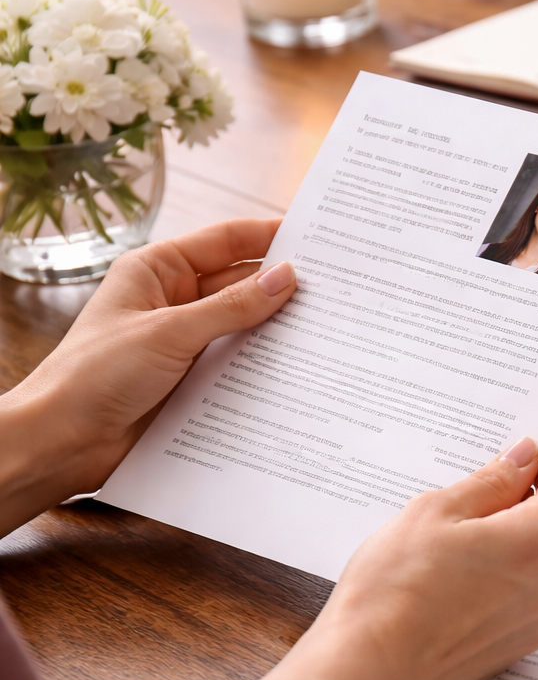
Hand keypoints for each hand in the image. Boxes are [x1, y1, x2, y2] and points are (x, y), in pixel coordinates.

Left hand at [0, 219, 296, 531]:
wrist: (62, 442)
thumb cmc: (94, 376)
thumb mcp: (168, 333)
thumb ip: (231, 306)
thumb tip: (285, 278)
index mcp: (156, 271)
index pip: (225, 241)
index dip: (270, 236)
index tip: (317, 238)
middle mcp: (173, 300)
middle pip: (240, 282)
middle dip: (281, 284)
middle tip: (334, 287)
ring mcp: (184, 340)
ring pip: (243, 324)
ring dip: (276, 327)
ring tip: (325, 326)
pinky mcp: (193, 378)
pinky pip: (238, 361)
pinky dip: (264, 363)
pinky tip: (297, 366)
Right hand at [218, 439, 537, 679]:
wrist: (367, 672)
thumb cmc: (393, 590)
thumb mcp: (436, 511)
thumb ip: (492, 482)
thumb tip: (525, 458)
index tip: (527, 453)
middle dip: (518, 506)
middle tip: (463, 504)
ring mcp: (536, 621)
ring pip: (532, 565)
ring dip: (503, 547)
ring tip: (443, 553)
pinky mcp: (514, 649)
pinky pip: (516, 599)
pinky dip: (494, 584)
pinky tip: (446, 587)